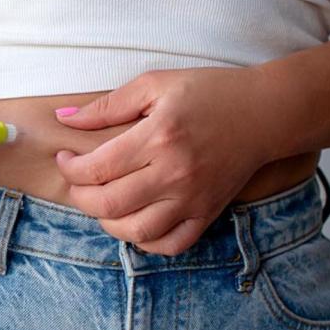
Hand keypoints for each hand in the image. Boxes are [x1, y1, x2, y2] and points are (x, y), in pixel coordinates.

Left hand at [52, 67, 277, 255]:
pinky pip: (171, 244)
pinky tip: (134, 222)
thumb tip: (64, 117)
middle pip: (110, 204)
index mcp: (159, 136)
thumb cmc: (208, 92)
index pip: (98, 168)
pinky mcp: (208, 213)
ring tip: (101, 203)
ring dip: (108, 223)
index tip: (65, 159)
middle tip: (77, 183)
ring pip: (137, 232)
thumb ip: (107, 105)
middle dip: (80, 197)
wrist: (266, 112)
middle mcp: (175, 173)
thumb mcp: (155, 84)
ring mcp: (193, 198)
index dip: (70, 168)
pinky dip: (146, 242)